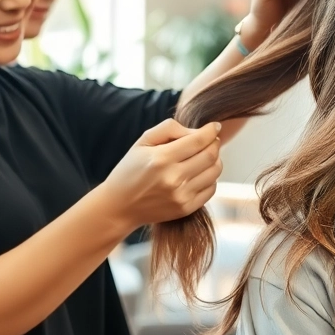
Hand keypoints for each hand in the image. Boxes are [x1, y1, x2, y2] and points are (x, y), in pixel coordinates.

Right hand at [97, 119, 222, 227]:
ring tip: (205, 155)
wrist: (119, 206)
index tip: (215, 126)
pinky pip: (210, 189)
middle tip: (211, 140)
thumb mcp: (143, 141)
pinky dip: (210, 178)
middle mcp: (173, 178)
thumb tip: (197, 131)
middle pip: (210, 155)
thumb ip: (170, 128)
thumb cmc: (130, 169)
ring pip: (214, 172)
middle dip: (214, 143)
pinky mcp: (185, 208)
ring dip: (215, 160)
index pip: (198, 140)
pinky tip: (200, 173)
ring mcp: (181, 196)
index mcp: (161, 158)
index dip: (211, 131)